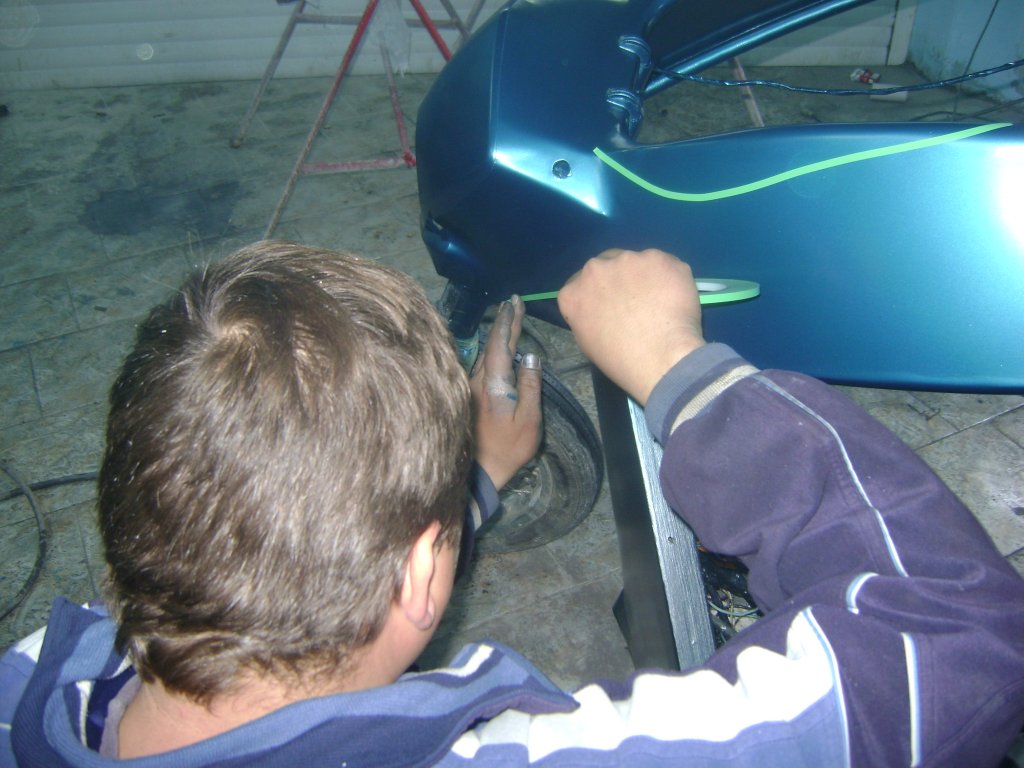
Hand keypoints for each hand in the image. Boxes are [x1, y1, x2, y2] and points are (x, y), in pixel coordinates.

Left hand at [470, 296, 542, 489]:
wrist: (480, 471)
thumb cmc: (508, 447)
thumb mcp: (528, 419)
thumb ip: (530, 386)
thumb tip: (531, 356)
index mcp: (493, 383)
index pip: (500, 344)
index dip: (507, 322)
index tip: (514, 303)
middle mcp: (477, 380)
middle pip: (492, 344)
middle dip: (504, 323)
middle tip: (512, 303)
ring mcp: (472, 388)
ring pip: (486, 354)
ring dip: (498, 335)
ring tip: (509, 318)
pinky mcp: (471, 396)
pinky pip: (484, 364)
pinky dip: (494, 350)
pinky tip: (499, 348)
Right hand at [557, 248, 705, 404]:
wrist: (660, 357)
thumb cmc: (620, 359)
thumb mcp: (587, 342)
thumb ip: (588, 316)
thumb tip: (603, 311)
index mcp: (573, 293)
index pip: (580, 285)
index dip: (598, 295)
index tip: (611, 307)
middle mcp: (595, 268)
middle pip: (606, 265)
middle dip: (619, 279)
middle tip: (636, 302)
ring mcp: (628, 259)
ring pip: (637, 263)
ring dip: (645, 277)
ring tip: (659, 303)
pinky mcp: (659, 258)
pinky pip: (664, 265)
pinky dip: (669, 278)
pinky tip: (675, 298)